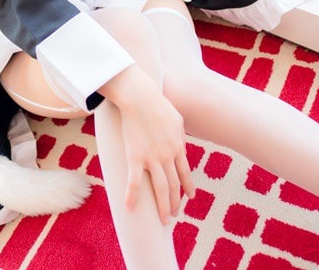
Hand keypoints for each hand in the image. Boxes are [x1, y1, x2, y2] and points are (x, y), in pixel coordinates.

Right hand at [101, 66, 195, 224]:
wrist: (141, 98)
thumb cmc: (158, 105)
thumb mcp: (177, 120)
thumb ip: (180, 135)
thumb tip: (181, 145)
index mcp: (178, 147)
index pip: (185, 173)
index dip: (187, 187)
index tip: (189, 197)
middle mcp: (167, 156)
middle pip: (174, 185)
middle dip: (175, 203)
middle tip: (174, 215)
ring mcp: (152, 158)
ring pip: (160, 189)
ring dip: (163, 207)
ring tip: (164, 220)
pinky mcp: (135, 157)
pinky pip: (133, 182)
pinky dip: (132, 197)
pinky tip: (129, 209)